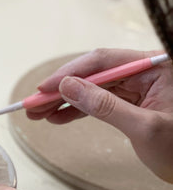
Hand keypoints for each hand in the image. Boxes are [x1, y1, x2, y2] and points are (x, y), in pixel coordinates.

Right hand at [28, 48, 172, 182]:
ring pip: (93, 88)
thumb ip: (105, 106)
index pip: (104, 61)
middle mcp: (145, 71)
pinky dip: (78, 110)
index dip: (70, 73)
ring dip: (65, 101)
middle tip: (33, 104)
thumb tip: (68, 87)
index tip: (44, 89)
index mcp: (155, 66)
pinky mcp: (132, 103)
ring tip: (38, 114)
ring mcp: (138, 87)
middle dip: (62, 89)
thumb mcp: (143, 128)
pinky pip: (100, 102)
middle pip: (94, 73)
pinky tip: (57, 118)